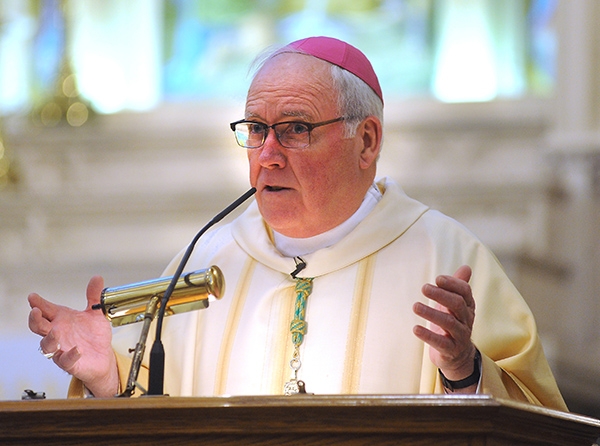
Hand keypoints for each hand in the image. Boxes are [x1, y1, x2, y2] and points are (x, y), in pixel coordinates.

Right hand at [28, 276, 118, 396]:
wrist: (103, 357)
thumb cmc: (94, 336)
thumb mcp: (96, 314)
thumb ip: (94, 297)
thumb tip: (97, 277)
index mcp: (62, 320)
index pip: (46, 310)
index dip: (38, 303)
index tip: (33, 297)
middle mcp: (58, 334)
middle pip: (39, 327)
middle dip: (35, 320)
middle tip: (36, 311)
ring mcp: (62, 349)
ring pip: (47, 345)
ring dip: (50, 338)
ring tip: (55, 331)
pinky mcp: (70, 363)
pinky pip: (66, 360)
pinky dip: (70, 355)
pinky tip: (77, 350)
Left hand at [413, 265, 476, 385]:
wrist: (458, 357)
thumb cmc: (453, 324)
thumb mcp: (455, 305)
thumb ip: (458, 287)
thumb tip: (466, 267)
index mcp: (468, 307)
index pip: (465, 292)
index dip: (453, 284)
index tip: (438, 278)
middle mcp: (466, 320)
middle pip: (458, 305)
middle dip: (441, 295)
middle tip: (424, 288)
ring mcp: (460, 336)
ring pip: (449, 323)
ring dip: (431, 313)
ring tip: (415, 306)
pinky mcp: (450, 350)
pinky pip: (441, 343)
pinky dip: (428, 335)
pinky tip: (415, 329)